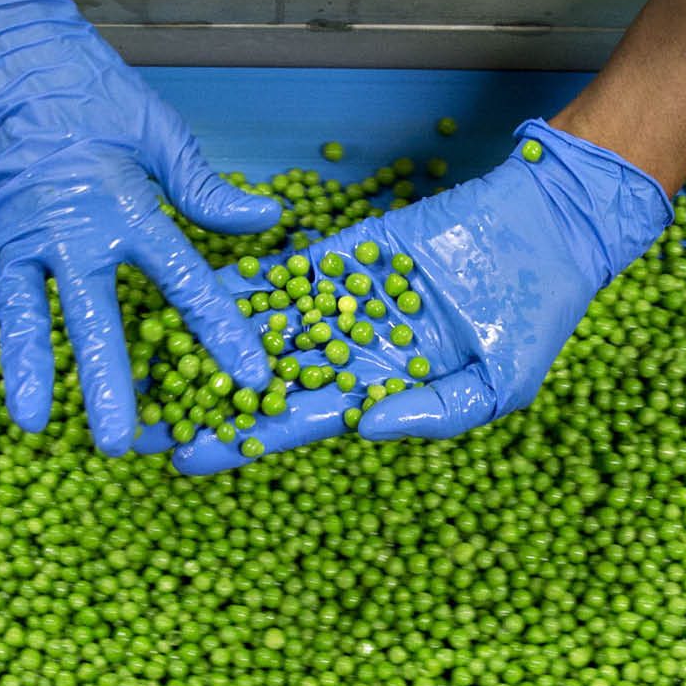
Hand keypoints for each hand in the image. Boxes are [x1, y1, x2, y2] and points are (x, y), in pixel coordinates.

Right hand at [0, 0, 278, 452]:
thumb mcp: (160, 133)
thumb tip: (268, 218)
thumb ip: (207, 189)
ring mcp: (11, 233)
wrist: (5, 42)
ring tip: (33, 423)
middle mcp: (64, 229)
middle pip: (90, 319)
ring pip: (19, 315)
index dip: (222, 331)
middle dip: (105, 382)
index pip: (184, 282)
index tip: (252, 376)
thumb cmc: (90, 86)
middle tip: (118, 441)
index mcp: (122, 206)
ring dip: (24, 370)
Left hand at [163, 120, 670, 473]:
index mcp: (386, 393)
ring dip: (204, 341)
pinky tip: (185, 290)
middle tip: (136, 416)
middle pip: (263, 381)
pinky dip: (238, 281)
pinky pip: (282, 271)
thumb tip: (361, 429)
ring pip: (262, 327)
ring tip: (141, 356)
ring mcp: (344, 300)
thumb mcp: (499, 384)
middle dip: (203, 399)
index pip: (301, 423)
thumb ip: (431, 411)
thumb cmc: (538, 312)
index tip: (186, 459)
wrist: (549, 226)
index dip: (243, 441)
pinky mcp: (345, 252)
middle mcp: (354, 351)